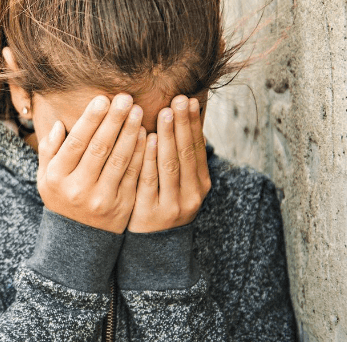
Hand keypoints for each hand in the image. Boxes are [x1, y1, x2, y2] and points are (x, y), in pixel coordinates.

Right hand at [37, 94, 146, 233]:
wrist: (78, 240)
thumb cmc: (61, 198)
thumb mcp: (45, 177)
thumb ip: (49, 150)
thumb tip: (58, 124)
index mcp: (56, 177)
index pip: (76, 142)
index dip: (90, 120)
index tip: (102, 99)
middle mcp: (78, 188)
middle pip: (99, 148)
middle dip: (114, 120)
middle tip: (125, 98)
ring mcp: (101, 198)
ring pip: (119, 160)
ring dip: (130, 132)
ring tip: (138, 111)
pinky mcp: (122, 206)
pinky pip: (133, 175)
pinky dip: (140, 153)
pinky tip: (146, 135)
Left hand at [128, 95, 209, 232]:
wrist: (151, 248)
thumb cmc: (162, 204)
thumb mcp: (178, 184)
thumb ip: (180, 157)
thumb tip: (185, 120)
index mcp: (200, 185)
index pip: (198, 149)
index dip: (194, 124)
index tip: (190, 100)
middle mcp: (191, 195)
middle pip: (186, 154)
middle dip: (183, 125)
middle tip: (179, 99)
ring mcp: (171, 205)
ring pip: (170, 165)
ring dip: (168, 137)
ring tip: (165, 112)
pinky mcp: (150, 212)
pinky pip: (149, 180)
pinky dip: (149, 158)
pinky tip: (146, 139)